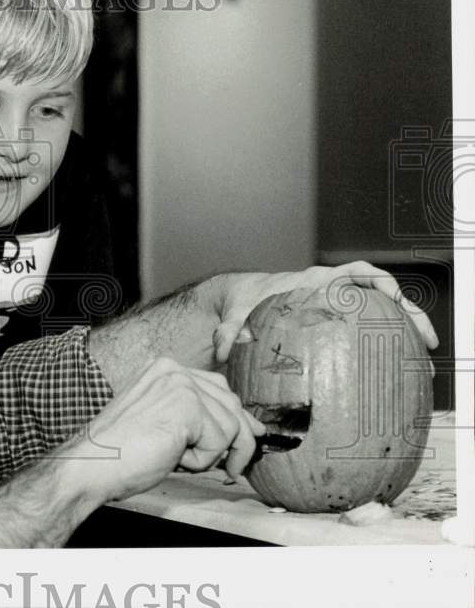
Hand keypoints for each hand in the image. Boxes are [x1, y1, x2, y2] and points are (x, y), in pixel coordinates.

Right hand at [64, 357, 264, 502]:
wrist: (92, 464)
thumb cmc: (122, 452)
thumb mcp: (165, 423)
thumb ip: (200, 417)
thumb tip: (250, 428)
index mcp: (164, 369)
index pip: (218, 388)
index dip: (237, 418)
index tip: (249, 438)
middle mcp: (173, 369)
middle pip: (232, 405)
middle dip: (237, 442)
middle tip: (228, 468)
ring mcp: (180, 384)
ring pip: (230, 427)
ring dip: (209, 455)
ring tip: (175, 457)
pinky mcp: (186, 405)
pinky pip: (220, 442)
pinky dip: (201, 461)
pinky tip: (172, 458)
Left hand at [212, 261, 438, 362]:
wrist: (240, 301)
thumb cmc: (243, 304)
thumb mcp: (237, 316)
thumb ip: (230, 330)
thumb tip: (225, 349)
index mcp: (315, 283)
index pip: (358, 274)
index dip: (384, 286)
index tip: (402, 306)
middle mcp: (331, 291)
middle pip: (382, 295)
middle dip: (410, 315)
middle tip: (428, 344)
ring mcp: (336, 307)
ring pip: (380, 315)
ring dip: (403, 336)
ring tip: (421, 368)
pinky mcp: (335, 325)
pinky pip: (365, 333)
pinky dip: (381, 351)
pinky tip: (390, 379)